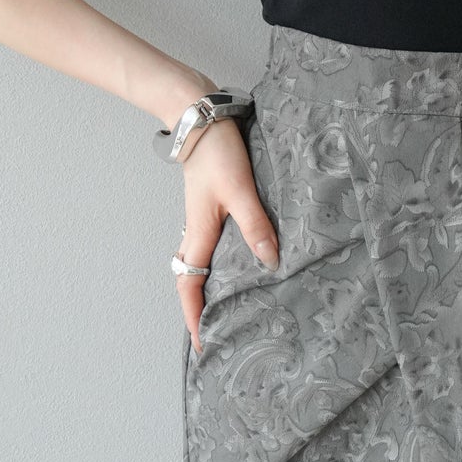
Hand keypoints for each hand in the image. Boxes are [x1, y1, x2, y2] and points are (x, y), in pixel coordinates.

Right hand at [176, 119, 278, 354]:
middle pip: (190, 280)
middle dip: (199, 309)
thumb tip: (270, 261)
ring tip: (226, 307)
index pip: (190, 286)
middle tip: (215, 333)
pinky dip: (215, 263)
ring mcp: (200, 219)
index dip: (195, 317)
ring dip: (206, 288)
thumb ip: (256, 224)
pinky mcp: (209, 206)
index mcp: (199, 233)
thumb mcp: (240, 190)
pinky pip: (207, 246)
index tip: (204, 343)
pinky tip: (237, 263)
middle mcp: (195, 230)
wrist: (200, 118)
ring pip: (198, 263)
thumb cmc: (217, 153)